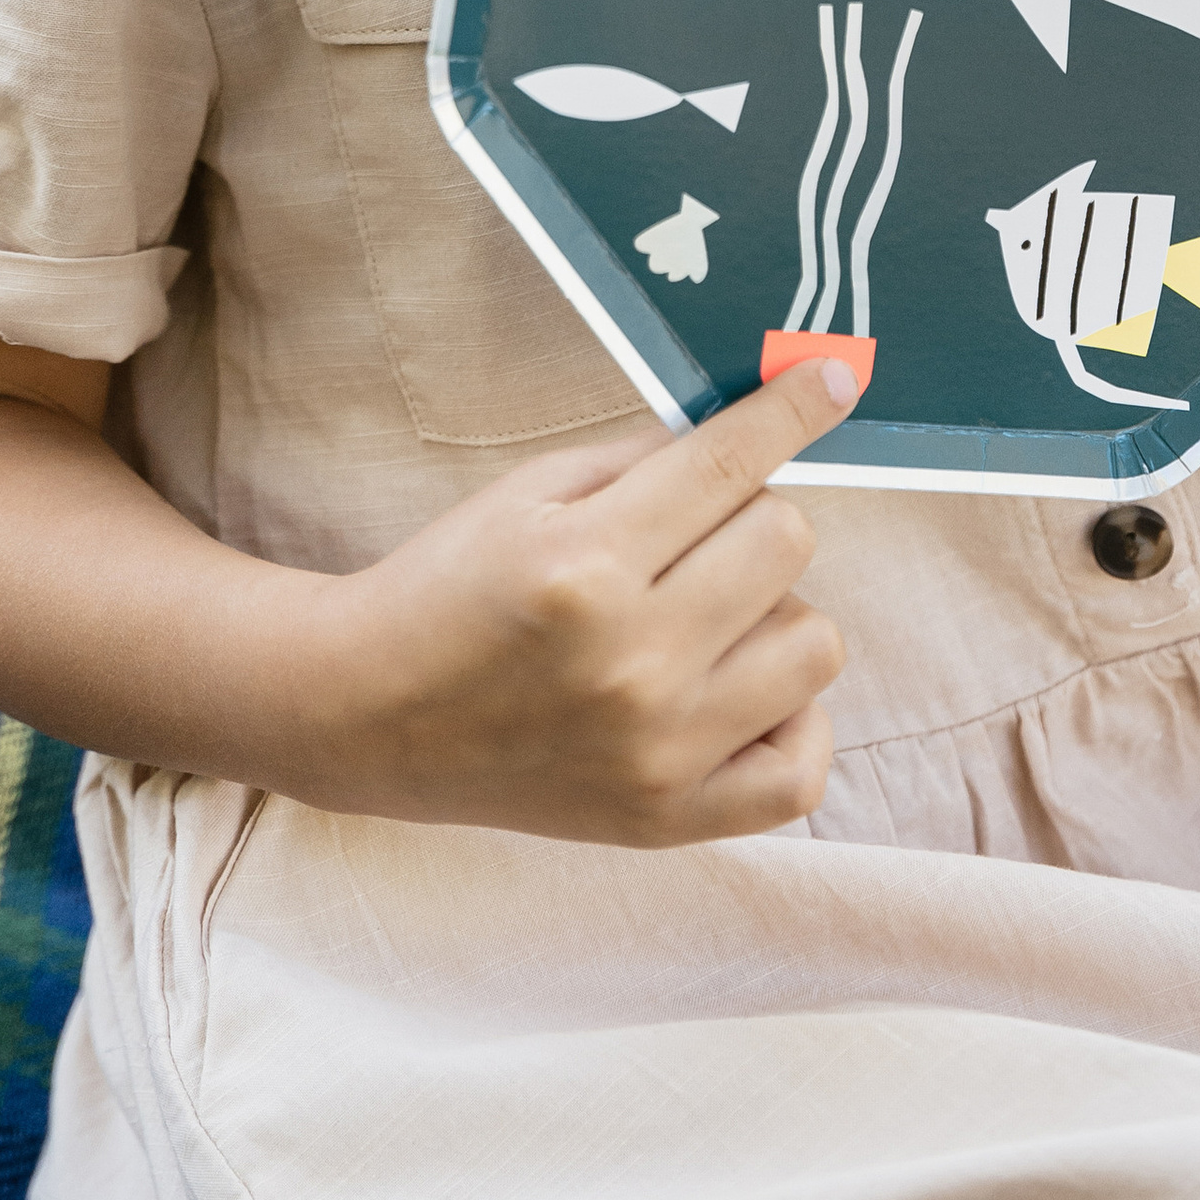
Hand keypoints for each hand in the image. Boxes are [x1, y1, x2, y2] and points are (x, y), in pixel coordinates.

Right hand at [304, 350, 863, 844]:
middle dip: (752, 517)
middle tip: (695, 538)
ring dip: (775, 614)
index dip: (794, 407)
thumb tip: (761, 424)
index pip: (732, 464)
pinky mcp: (667, 820)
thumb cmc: (451, 587)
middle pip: (787, 540)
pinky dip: (790, 720)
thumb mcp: (531, 492)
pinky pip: (803, 769)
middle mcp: (632, 663)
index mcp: (588, 565)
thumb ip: (649, 459)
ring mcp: (657, 751)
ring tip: (708, 620)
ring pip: (816, 644)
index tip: (834, 378)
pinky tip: (736, 693)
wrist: (365, 716)